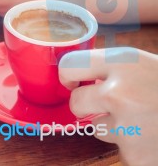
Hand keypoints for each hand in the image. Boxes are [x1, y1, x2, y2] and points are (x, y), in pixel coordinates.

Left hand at [59, 48, 157, 164]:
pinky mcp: (134, 154)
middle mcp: (118, 92)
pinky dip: (133, 145)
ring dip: (115, 126)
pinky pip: (120, 148)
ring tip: (145, 120)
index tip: (72, 82)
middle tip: (105, 104)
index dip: (68, 75)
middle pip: (76, 102)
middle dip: (85, 105)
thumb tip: (80, 74)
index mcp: (124, 63)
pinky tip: (153, 137)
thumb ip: (115, 68)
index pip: (70, 65)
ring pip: (99, 128)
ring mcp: (126, 126)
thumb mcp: (146, 65)